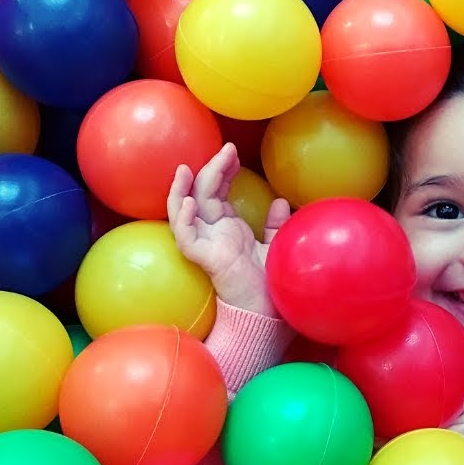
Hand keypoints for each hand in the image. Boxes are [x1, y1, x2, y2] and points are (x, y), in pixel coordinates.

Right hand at [167, 143, 290, 316]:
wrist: (268, 315)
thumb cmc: (270, 285)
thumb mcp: (275, 247)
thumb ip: (276, 225)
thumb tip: (280, 201)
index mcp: (229, 230)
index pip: (218, 194)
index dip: (223, 171)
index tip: (233, 153)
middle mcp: (214, 234)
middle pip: (203, 195)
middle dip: (212, 169)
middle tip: (227, 149)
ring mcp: (206, 245)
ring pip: (185, 211)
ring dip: (185, 188)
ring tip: (189, 167)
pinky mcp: (204, 259)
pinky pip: (186, 236)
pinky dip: (183, 217)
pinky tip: (189, 201)